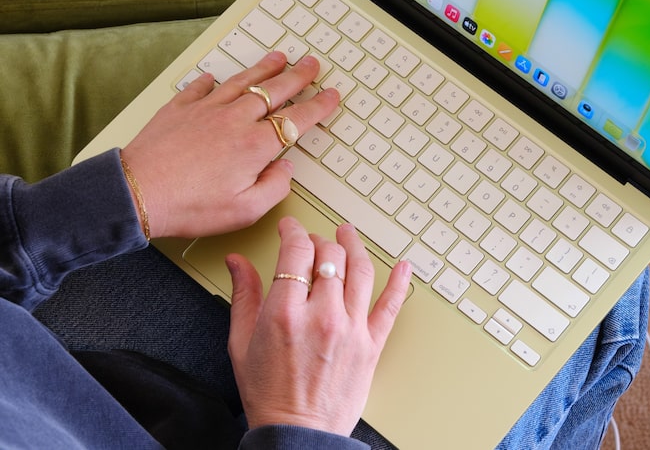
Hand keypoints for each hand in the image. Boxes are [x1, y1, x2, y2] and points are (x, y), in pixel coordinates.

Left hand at [120, 52, 339, 238]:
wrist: (137, 193)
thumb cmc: (190, 207)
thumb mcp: (244, 211)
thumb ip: (275, 188)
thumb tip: (286, 169)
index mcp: (255, 146)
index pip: (297, 119)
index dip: (319, 106)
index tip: (331, 95)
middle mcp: (234, 120)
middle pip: (275, 91)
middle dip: (298, 76)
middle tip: (312, 65)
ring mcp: (206, 110)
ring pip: (243, 82)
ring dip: (264, 69)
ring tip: (279, 58)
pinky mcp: (180, 108)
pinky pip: (200, 87)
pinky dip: (211, 80)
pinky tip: (214, 77)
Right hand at [226, 216, 411, 435]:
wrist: (298, 434)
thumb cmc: (268, 394)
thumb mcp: (241, 343)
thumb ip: (243, 296)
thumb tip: (237, 262)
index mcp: (285, 313)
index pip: (296, 251)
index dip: (294, 231)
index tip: (291, 228)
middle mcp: (322, 315)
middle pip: (330, 255)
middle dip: (320, 240)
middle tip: (315, 240)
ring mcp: (351, 329)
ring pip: (360, 270)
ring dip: (355, 246)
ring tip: (349, 234)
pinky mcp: (371, 345)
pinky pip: (391, 306)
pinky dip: (400, 282)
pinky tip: (403, 266)